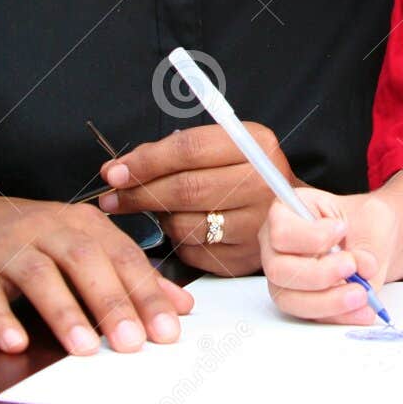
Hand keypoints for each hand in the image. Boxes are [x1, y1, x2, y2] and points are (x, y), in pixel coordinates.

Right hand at [0, 192, 193, 355]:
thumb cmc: (34, 240)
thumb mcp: (84, 246)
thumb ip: (132, 275)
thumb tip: (182, 306)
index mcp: (83, 223)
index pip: (122, 256)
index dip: (147, 292)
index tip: (168, 331)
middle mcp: (47, 229)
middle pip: (85, 261)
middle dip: (111, 302)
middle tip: (132, 343)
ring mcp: (7, 248)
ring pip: (38, 275)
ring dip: (63, 312)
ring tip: (85, 349)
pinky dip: (1, 319)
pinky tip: (16, 343)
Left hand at [97, 123, 293, 275]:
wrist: (290, 210)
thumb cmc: (245, 173)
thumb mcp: (223, 146)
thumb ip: (176, 152)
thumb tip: (120, 169)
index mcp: (256, 146)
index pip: (189, 150)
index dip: (146, 161)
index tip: (114, 172)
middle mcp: (262, 184)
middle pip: (184, 189)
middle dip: (139, 193)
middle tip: (112, 197)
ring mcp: (256, 225)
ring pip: (184, 224)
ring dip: (160, 218)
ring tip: (157, 209)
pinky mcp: (245, 257)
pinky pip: (193, 251)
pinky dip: (178, 240)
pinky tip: (183, 227)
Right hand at [258, 188, 397, 323]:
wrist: (372, 241)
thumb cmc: (363, 221)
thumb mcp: (372, 218)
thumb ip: (367, 242)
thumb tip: (363, 267)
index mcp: (286, 213)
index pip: (281, 231)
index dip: (310, 237)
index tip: (341, 229)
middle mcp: (277, 248)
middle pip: (278, 270)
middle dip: (318, 273)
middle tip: (352, 266)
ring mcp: (285, 278)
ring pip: (290, 299)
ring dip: (328, 301)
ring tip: (361, 294)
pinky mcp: (300, 302)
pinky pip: (310, 317)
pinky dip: (338, 316)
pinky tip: (361, 310)